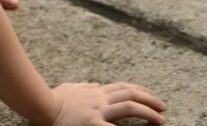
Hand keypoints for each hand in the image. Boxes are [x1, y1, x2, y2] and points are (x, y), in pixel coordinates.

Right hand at [51, 82, 166, 125]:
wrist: (42, 104)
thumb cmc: (54, 98)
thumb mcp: (71, 88)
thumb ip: (85, 87)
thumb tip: (96, 85)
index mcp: (95, 92)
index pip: (122, 87)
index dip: (139, 90)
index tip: (151, 95)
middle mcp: (100, 98)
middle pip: (130, 94)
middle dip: (150, 100)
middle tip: (163, 107)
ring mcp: (98, 110)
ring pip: (129, 106)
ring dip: (148, 112)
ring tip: (161, 119)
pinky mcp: (93, 123)